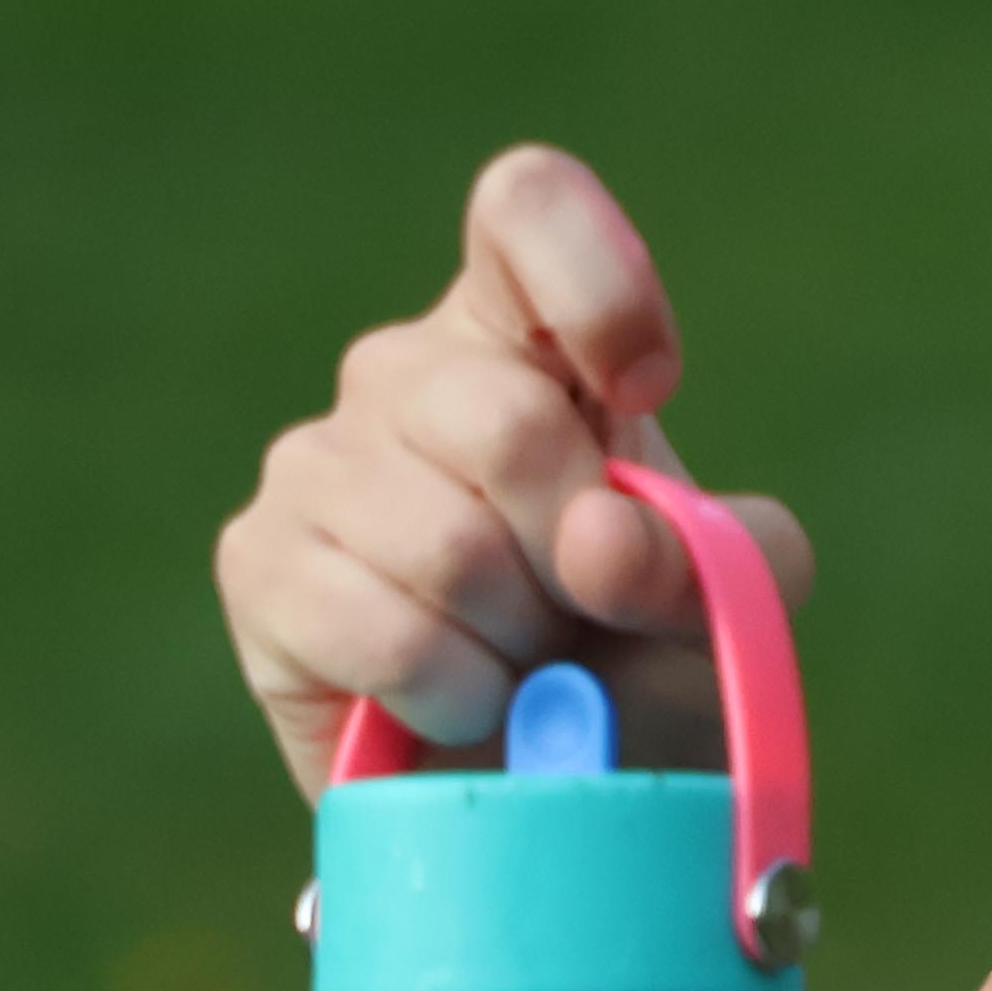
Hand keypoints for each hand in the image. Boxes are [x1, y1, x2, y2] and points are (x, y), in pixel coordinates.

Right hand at [212, 146, 817, 794]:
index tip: (645, 391)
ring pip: (449, 542)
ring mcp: (316, 461)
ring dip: (523, 636)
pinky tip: (458, 697)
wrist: (542, 783)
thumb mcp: (734, 592)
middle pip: (508, 418)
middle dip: (579, 548)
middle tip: (582, 604)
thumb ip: (721, 553)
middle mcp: (405, 371)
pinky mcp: (257, 563)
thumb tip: (597, 541)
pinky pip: (383, 629)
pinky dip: (458, 690)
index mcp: (526, 332)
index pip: (525, 207)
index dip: (597, 283)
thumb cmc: (640, 653)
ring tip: (521, 655)